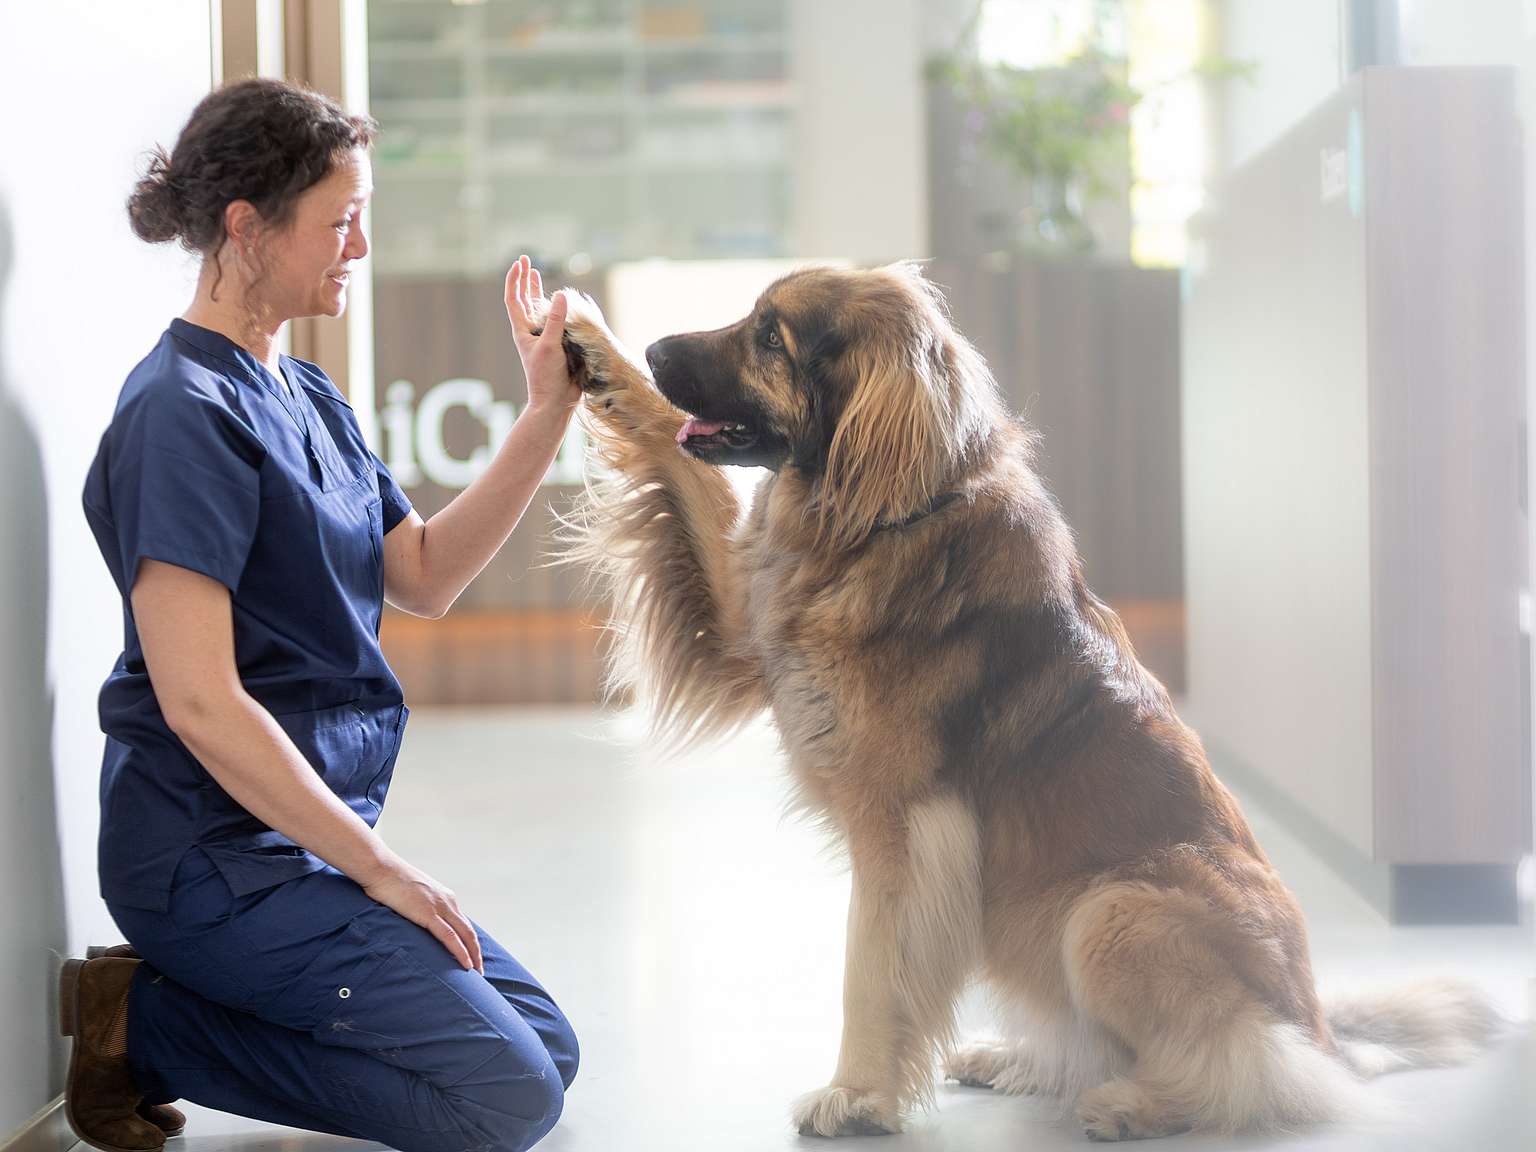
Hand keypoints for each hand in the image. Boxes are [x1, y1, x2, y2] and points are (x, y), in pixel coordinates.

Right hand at [359, 855, 483, 972]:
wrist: (380, 868)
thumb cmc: (390, 881)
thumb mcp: (412, 893)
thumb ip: (420, 906)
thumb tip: (416, 918)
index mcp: (444, 896)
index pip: (462, 923)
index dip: (469, 941)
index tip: (472, 956)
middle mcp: (447, 901)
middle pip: (468, 931)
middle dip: (476, 952)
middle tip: (480, 970)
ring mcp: (439, 907)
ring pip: (464, 935)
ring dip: (473, 955)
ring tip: (477, 973)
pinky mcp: (428, 914)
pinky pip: (449, 937)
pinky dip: (460, 951)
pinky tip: (465, 964)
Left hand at [505, 254, 580, 417]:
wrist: (555, 403)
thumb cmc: (547, 377)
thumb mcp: (550, 346)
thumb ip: (556, 321)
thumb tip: (560, 294)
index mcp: (523, 331)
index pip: (514, 299)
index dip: (515, 279)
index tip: (520, 262)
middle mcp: (531, 332)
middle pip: (524, 300)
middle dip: (525, 280)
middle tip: (527, 261)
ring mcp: (544, 339)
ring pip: (539, 309)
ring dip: (538, 291)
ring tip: (537, 275)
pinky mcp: (558, 346)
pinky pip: (556, 322)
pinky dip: (557, 309)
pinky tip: (562, 303)